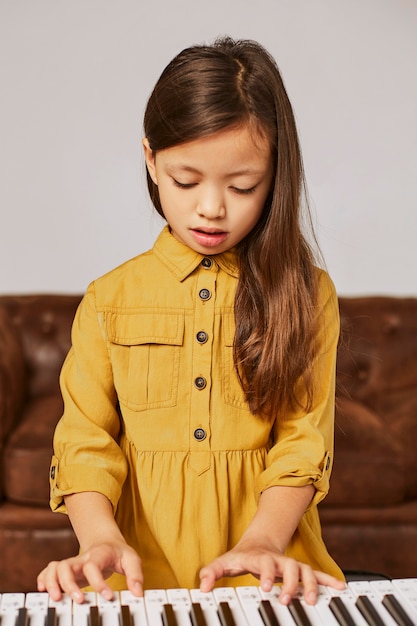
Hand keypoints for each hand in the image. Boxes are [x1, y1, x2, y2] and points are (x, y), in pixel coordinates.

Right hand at [37, 541, 142, 602]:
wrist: (105, 542)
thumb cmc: (117, 553)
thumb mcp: (131, 559)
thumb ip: (135, 575)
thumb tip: (138, 594)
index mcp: (98, 554)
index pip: (93, 566)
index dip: (98, 582)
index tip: (108, 597)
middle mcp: (81, 559)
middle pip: (66, 566)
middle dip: (69, 585)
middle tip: (79, 601)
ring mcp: (71, 564)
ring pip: (54, 568)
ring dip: (52, 583)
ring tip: (57, 599)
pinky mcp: (65, 570)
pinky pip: (48, 571)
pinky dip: (43, 579)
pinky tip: (43, 591)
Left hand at [199, 539, 344, 604]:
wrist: (257, 544)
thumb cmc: (240, 557)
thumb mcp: (224, 563)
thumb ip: (212, 572)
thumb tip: (201, 586)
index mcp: (260, 558)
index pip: (265, 564)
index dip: (266, 574)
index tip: (266, 587)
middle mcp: (278, 560)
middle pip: (289, 566)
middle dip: (290, 582)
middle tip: (287, 598)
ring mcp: (290, 564)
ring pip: (305, 570)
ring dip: (310, 583)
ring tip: (314, 599)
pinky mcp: (299, 571)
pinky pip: (316, 574)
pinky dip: (328, 580)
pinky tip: (340, 587)